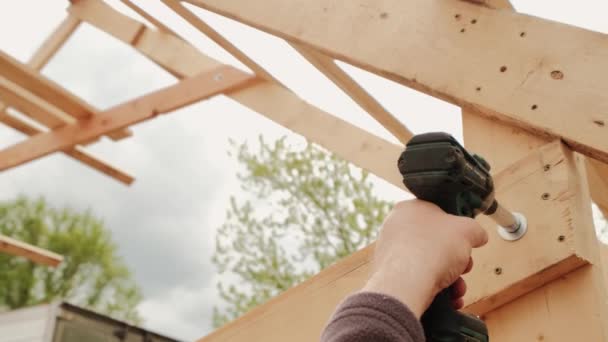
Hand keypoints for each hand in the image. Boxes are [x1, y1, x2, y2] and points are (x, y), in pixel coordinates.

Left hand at [362, 199, 487, 317]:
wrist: (406, 283)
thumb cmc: (433, 248)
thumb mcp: (467, 230)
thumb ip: (475, 230)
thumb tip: (478, 235)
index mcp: (409, 209)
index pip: (436, 213)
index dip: (455, 228)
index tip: (466, 240)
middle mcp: (395, 229)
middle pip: (435, 242)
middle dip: (456, 258)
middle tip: (464, 265)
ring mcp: (390, 253)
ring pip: (429, 264)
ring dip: (451, 278)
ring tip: (458, 287)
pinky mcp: (390, 276)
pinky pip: (418, 281)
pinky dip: (437, 290)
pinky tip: (450, 298)